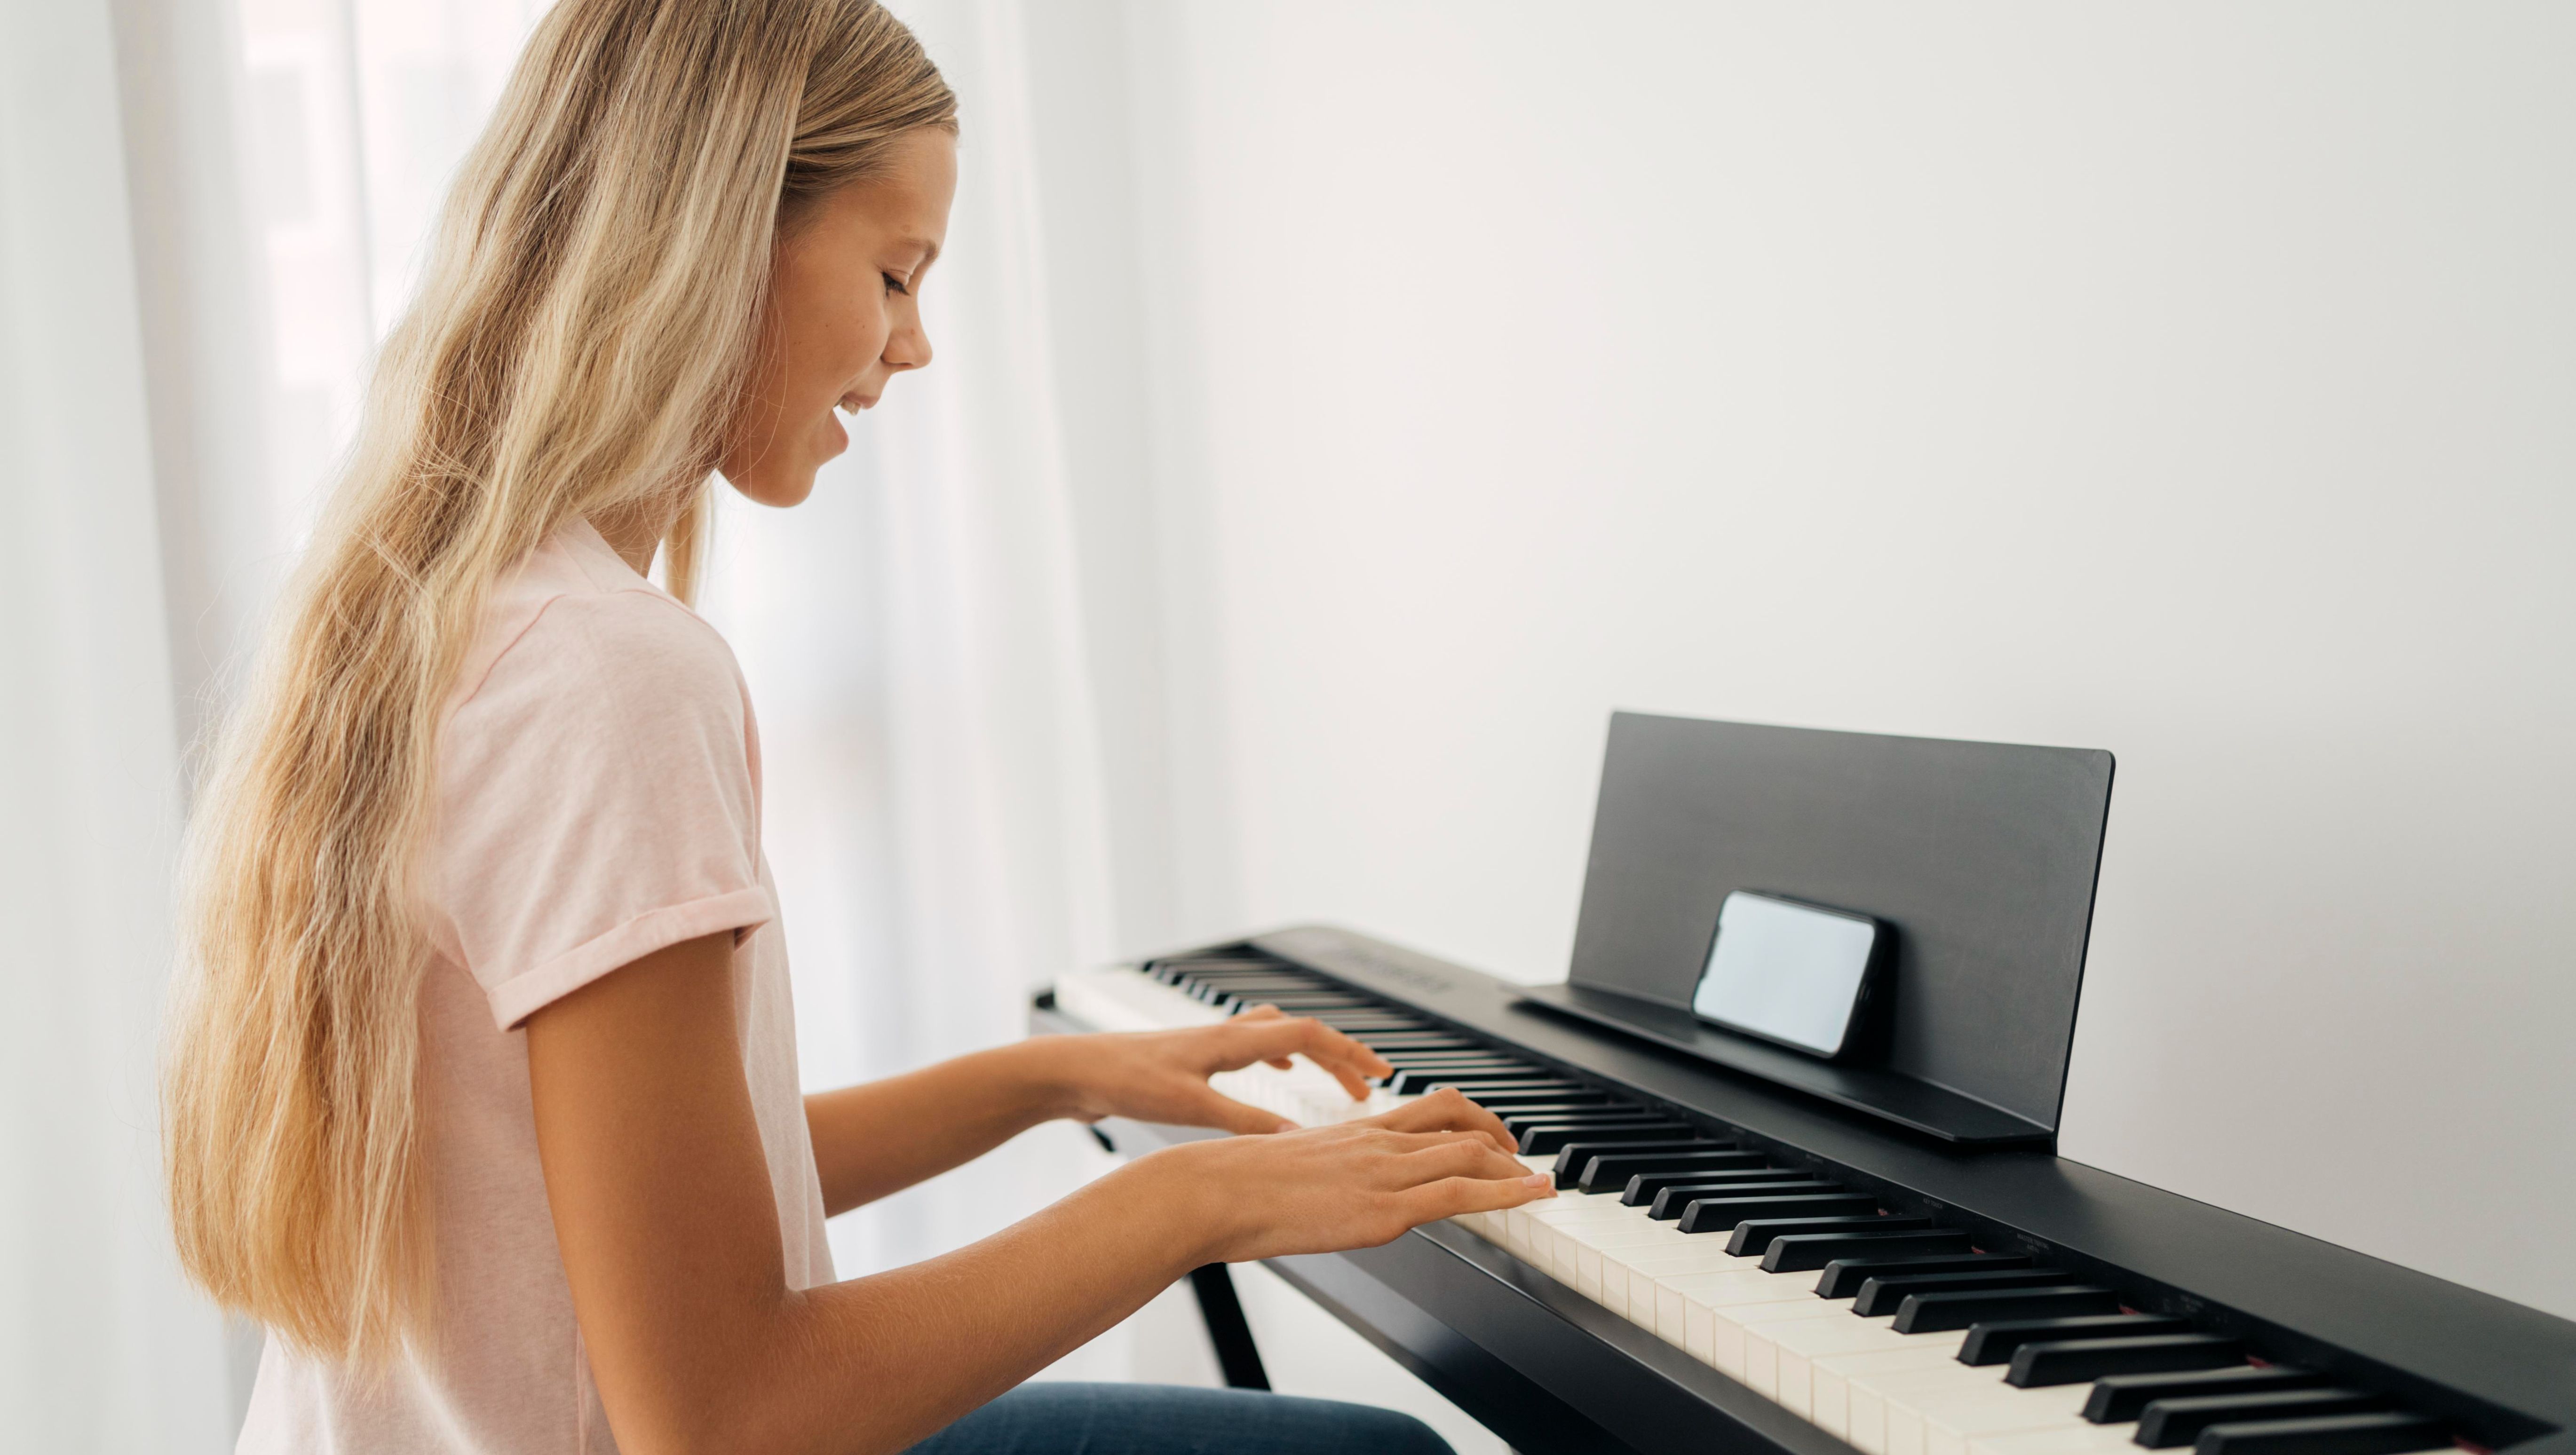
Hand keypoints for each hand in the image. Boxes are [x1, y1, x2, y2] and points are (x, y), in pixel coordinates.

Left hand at [1037, 1006, 1398, 1134]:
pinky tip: (1276, 1073)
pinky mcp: (1195, 1055)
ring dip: (1311, 1054)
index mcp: (1231, 1041)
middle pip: (1301, 1033)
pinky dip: (1276, 1055)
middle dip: (1340, 1057)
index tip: (1381, 1074)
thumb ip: (1245, 1124)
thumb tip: (1297, 1143)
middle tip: (1370, 1085)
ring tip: (1336, 1080)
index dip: (1348, 1054)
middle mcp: (1226, 1034)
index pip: (1308, 1036)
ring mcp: (1211, 1042)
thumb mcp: (1191, 1108)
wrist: (1074, 1070)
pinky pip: (1252, 1044)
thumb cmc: (1124, 1082)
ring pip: (1277, 1036)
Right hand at [1133, 1088, 1556, 1263]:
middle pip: (1460, 1125)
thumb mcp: (1292, 1171)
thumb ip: (1323, 1175)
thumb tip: (1330, 1194)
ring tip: (1542, 1184)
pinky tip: (1532, 1197)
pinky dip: (1507, 1193)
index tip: (1494, 1136)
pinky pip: (1460, 1193)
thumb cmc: (1236, 1186)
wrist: (1210, 1191)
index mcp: (1356, 1133)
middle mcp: (1377, 1143)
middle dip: (1504, 1142)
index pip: (1431, 1111)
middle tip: (1527, 1163)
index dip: (1473, 1120)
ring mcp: (1382, 1173)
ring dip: (1515, 1169)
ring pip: (1470, 1153)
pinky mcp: (1382, 1208)